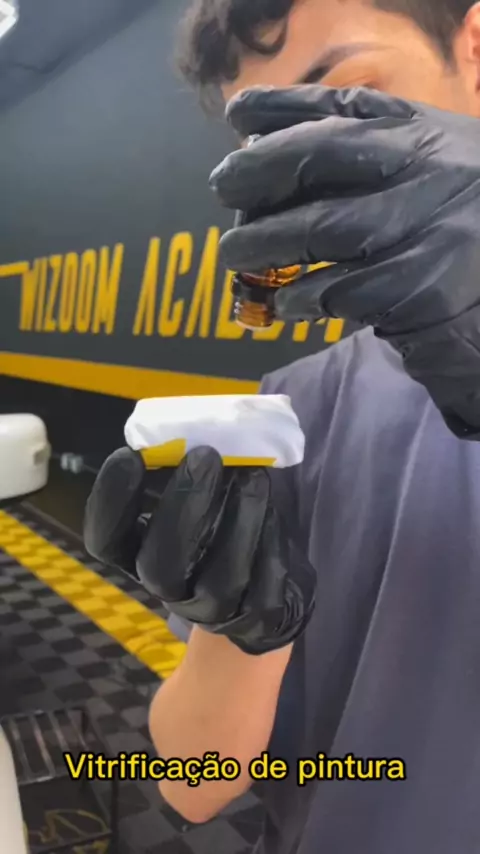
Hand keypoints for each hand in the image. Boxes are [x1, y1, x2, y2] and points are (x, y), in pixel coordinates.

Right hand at [83, 446, 315, 655]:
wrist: (265, 587)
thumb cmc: (220, 524)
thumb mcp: (195, 499)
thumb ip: (184, 473)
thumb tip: (195, 432)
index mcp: (140, 555)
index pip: (106, 541)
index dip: (111, 502)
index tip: (130, 455)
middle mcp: (170, 588)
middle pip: (159, 566)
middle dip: (183, 507)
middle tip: (205, 456)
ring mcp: (213, 611)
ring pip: (221, 578)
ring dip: (240, 519)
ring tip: (253, 474)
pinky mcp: (257, 619)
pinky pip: (265, 586)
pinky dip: (271, 543)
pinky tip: (274, 512)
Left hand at [211, 86, 479, 439]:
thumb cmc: (453, 220)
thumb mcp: (423, 166)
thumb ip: (362, 145)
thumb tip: (262, 131)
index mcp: (425, 136)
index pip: (343, 111)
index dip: (281, 111)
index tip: (235, 118)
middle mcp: (428, 172)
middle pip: (323, 157)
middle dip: (260, 172)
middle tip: (222, 190)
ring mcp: (426, 231)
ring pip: (322, 229)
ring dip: (265, 245)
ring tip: (235, 257)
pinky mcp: (422, 290)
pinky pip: (342, 292)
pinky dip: (302, 298)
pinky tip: (285, 303)